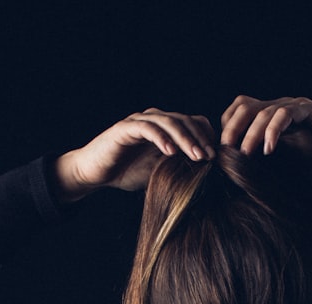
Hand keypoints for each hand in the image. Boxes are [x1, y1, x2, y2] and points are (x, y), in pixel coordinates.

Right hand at [55, 109, 215, 199]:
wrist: (94, 174)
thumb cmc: (127, 172)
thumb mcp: (160, 171)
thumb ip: (180, 166)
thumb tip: (207, 175)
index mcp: (165, 127)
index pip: (194, 123)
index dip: (207, 137)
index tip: (218, 157)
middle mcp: (154, 119)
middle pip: (185, 120)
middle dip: (201, 139)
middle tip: (211, 157)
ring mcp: (139, 121)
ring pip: (169, 122)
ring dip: (185, 139)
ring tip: (197, 156)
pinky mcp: (124, 128)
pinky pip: (147, 128)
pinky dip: (161, 138)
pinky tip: (171, 152)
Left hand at [220, 95, 311, 160]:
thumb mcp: (283, 159)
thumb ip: (262, 157)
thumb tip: (236, 171)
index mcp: (270, 116)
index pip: (238, 111)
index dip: (226, 127)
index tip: (223, 151)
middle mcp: (279, 107)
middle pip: (244, 106)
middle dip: (232, 129)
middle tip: (227, 152)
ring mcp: (294, 106)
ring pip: (263, 111)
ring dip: (250, 134)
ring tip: (246, 154)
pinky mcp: (310, 110)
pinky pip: (286, 113)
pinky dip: (274, 131)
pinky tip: (270, 150)